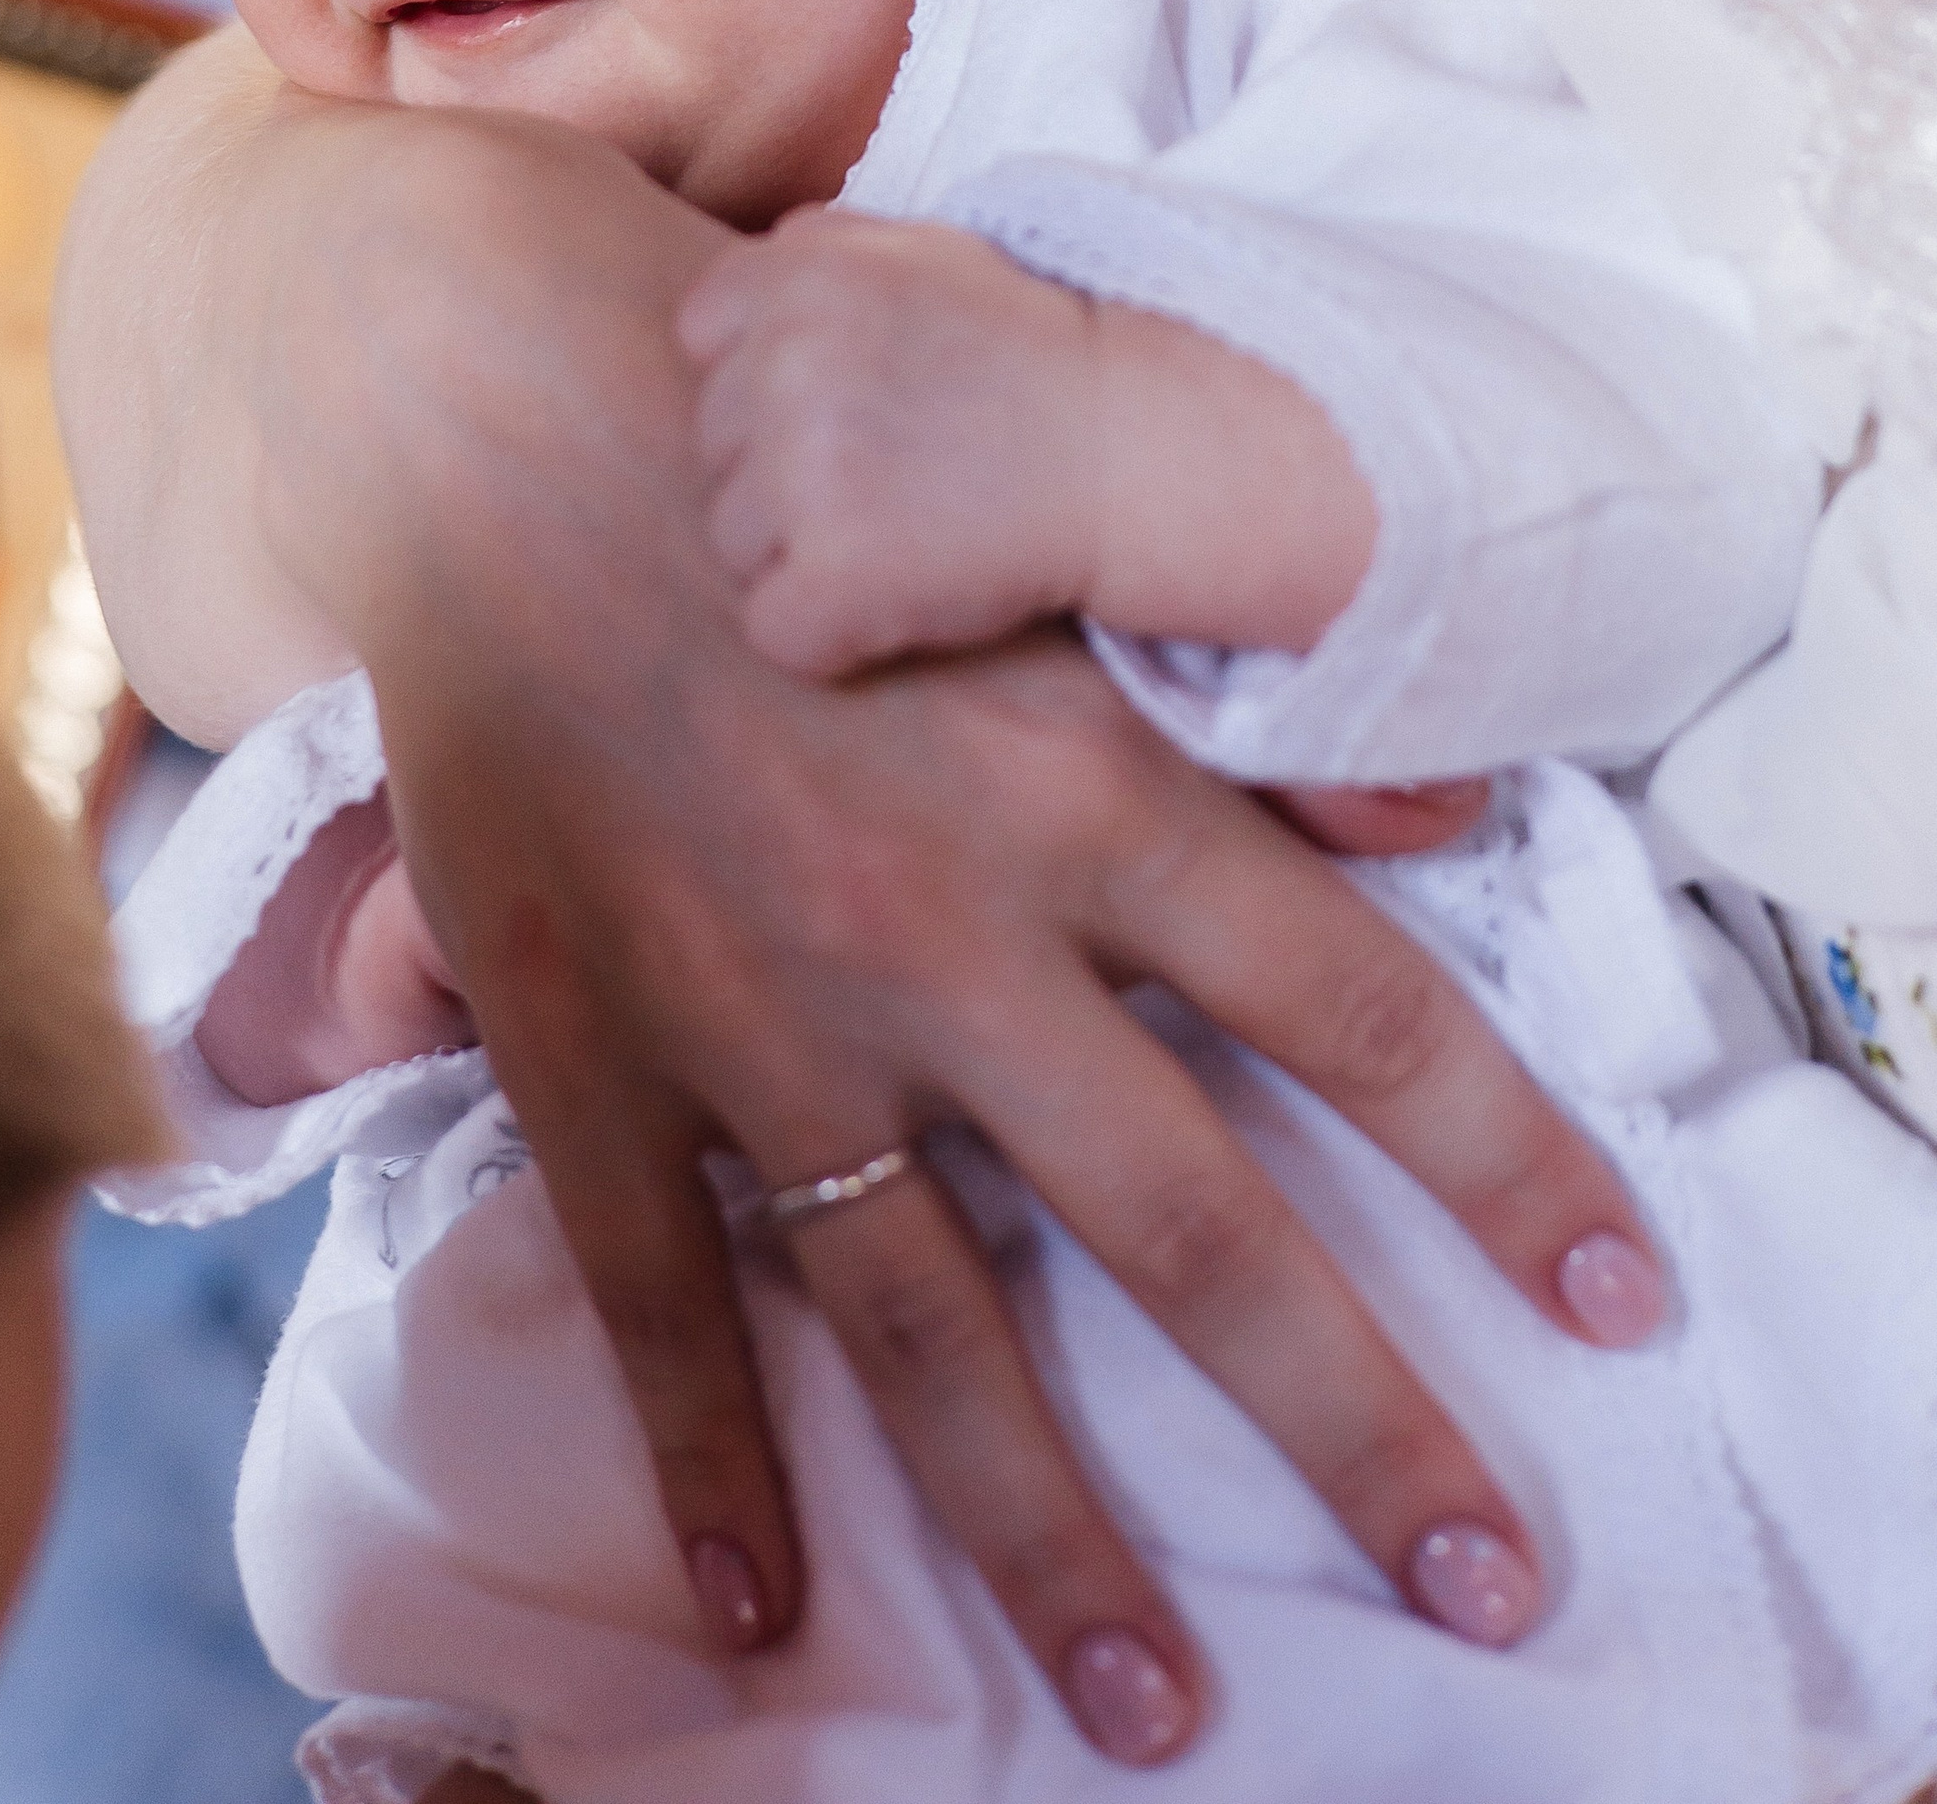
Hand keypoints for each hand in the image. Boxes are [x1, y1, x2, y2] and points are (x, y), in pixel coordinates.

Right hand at [229, 107, 1668, 1763]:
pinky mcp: (590, 1046)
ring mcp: (757, 1011)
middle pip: (1182, 1220)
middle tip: (1478, 1580)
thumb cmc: (795, 484)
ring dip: (1053, 1534)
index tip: (1608, 1300)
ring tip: (1160, 1709)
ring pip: (930, 1320)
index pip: (1343, 1005)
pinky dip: (705, 1462)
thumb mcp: (1038, 558)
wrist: (506, 437)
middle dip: (1347, 1418)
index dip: (1499, 1158)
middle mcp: (942, 929)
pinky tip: (760, 1608)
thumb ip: (1226, 711)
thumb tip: (1437, 834)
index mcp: (1075, 787)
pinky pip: (654, 1290)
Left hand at [679, 209, 1112, 674]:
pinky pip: (776, 628)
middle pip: (718, 447)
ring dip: (807, 552)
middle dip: (788, 471)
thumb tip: (726, 307)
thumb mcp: (926, 254)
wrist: (1137, 449)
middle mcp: (786, 357)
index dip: (769, 380)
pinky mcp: (835, 573)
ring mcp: (804, 468)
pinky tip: (909, 598)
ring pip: (734, 541)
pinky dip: (834, 635)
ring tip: (914, 529)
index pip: (705, 337)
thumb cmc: (1035, 358)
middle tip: (904, 471)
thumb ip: (817, 261)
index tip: (857, 399)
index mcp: (798, 267)